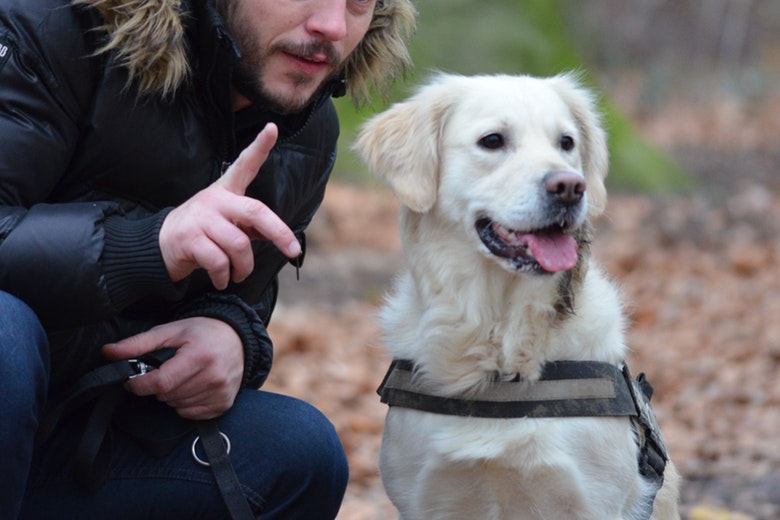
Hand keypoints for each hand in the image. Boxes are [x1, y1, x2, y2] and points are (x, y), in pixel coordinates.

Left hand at [103, 317, 244, 419]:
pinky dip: (185, 404)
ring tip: (181, 377)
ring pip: (177, 406)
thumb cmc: (203, 333)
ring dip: (171, 396)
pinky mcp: (224, 404)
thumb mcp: (171, 331)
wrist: (238, 339)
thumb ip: (138, 344)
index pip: (160, 383)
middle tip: (166, 371)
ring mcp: (220, 392)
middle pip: (167, 396)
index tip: (134, 381)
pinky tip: (192, 387)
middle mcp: (213, 376)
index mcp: (199, 356)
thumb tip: (108, 352)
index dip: (140, 385)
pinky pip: (191, 414)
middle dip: (158, 387)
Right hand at [159, 123, 301, 289]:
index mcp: (225, 191)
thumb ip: (251, 226)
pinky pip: (219, 262)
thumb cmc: (202, 233)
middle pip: (255, 212)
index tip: (272, 128)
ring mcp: (201, 218)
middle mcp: (214, 199)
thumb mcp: (227, 224)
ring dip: (244, 267)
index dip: (259, 147)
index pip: (244, 165)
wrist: (159, 246)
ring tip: (238, 274)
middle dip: (279, 233)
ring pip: (239, 244)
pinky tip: (222, 280)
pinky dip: (225, 276)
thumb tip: (281, 238)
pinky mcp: (189, 238)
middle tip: (293, 251)